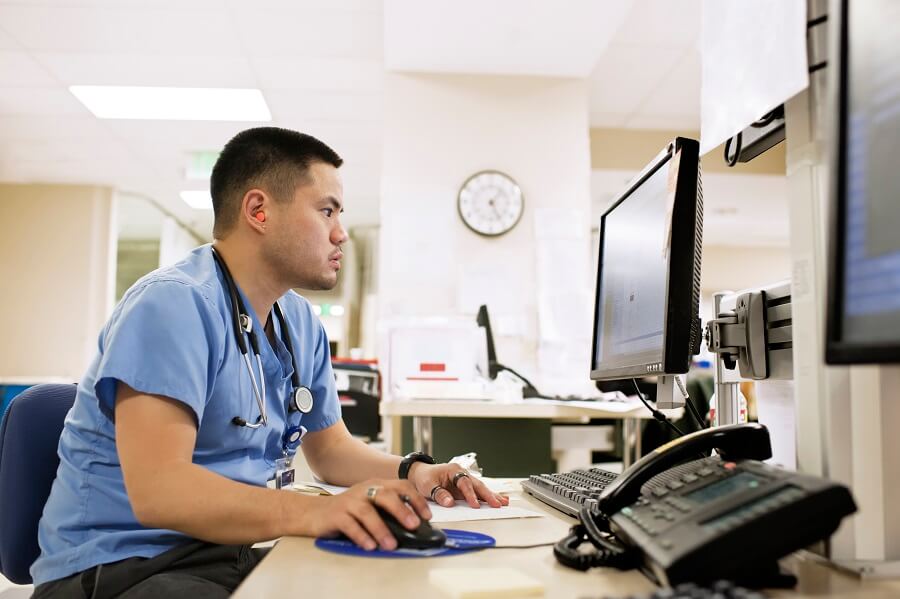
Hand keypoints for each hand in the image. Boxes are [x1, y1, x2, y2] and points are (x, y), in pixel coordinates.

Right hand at [304, 479, 430, 550]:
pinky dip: (361, 536)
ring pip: (368, 513)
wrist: (314, 512)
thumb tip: (415, 526)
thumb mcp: (370, 504)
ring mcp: (349, 502)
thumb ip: (388, 510)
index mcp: (376, 485)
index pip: (401, 487)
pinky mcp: (336, 515)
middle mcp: (364, 490)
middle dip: (402, 510)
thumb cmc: (348, 510)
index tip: (427, 516)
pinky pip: (350, 525)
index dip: (416, 500)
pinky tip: (370, 546)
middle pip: (386, 496)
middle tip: (413, 525)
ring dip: (381, 529)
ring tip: (391, 544)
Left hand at [409, 463, 509, 508]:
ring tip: (503, 503)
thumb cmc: (424, 477)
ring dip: (492, 496)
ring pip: (481, 488)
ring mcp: (465, 481)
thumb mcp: (428, 485)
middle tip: (497, 504)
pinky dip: (488, 497)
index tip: (474, 504)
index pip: (464, 483)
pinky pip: (478, 493)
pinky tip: (499, 500)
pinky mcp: (465, 489)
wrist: (421, 475)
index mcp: (453, 471)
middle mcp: (462, 474)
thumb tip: (449, 502)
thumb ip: (439, 494)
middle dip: (488, 495)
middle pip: (477, 485)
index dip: (470, 494)